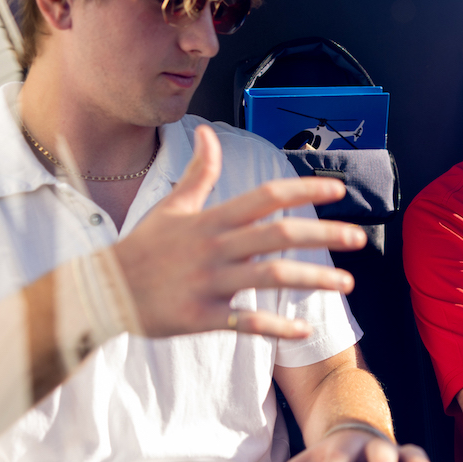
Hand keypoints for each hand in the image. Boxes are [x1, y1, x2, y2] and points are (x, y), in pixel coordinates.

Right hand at [113, 125, 366, 337]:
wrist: (103, 291)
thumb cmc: (143, 247)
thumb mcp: (172, 206)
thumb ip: (200, 172)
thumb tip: (207, 132)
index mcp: (211, 219)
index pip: (266, 197)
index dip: (304, 191)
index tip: (337, 191)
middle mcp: (214, 248)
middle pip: (279, 235)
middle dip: (324, 235)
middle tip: (359, 238)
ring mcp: (209, 283)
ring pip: (271, 278)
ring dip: (313, 280)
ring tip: (346, 284)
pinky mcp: (202, 316)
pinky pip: (246, 322)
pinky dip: (276, 326)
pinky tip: (303, 329)